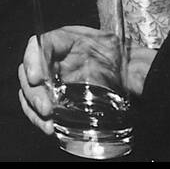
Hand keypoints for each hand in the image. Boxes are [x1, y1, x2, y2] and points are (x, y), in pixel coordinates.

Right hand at [17, 27, 156, 134]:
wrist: (138, 81)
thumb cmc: (134, 66)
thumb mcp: (134, 61)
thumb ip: (135, 69)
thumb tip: (135, 79)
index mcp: (72, 41)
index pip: (43, 43)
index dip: (33, 59)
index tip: (36, 78)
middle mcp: (59, 59)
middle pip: (32, 70)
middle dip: (34, 91)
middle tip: (46, 108)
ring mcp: (56, 80)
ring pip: (30, 90)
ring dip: (33, 107)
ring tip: (47, 122)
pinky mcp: (57, 99)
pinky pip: (37, 106)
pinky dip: (38, 117)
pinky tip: (49, 127)